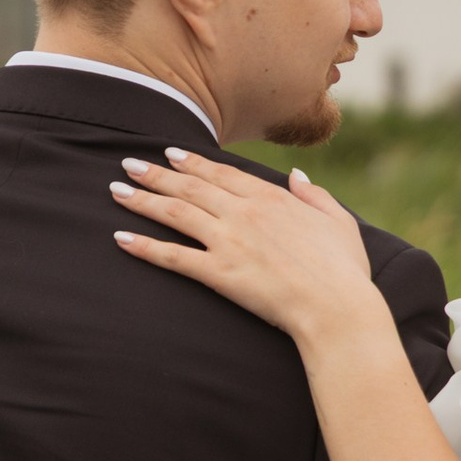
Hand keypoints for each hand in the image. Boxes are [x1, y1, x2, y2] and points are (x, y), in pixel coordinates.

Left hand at [110, 149, 382, 346]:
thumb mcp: (339, 222)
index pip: (222, 173)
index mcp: (271, 197)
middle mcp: (243, 212)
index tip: (171, 153)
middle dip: (156, 173)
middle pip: (190, 187)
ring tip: (116, 190)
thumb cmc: (345, 270)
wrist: (336, 308)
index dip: (193, 162)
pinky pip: (173, 256)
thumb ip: (315, 195)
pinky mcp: (218, 273)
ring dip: (141, 200)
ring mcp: (228, 241)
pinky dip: (144, 246)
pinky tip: (121, 238)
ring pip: (174, 213)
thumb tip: (296, 176)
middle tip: (129, 163)